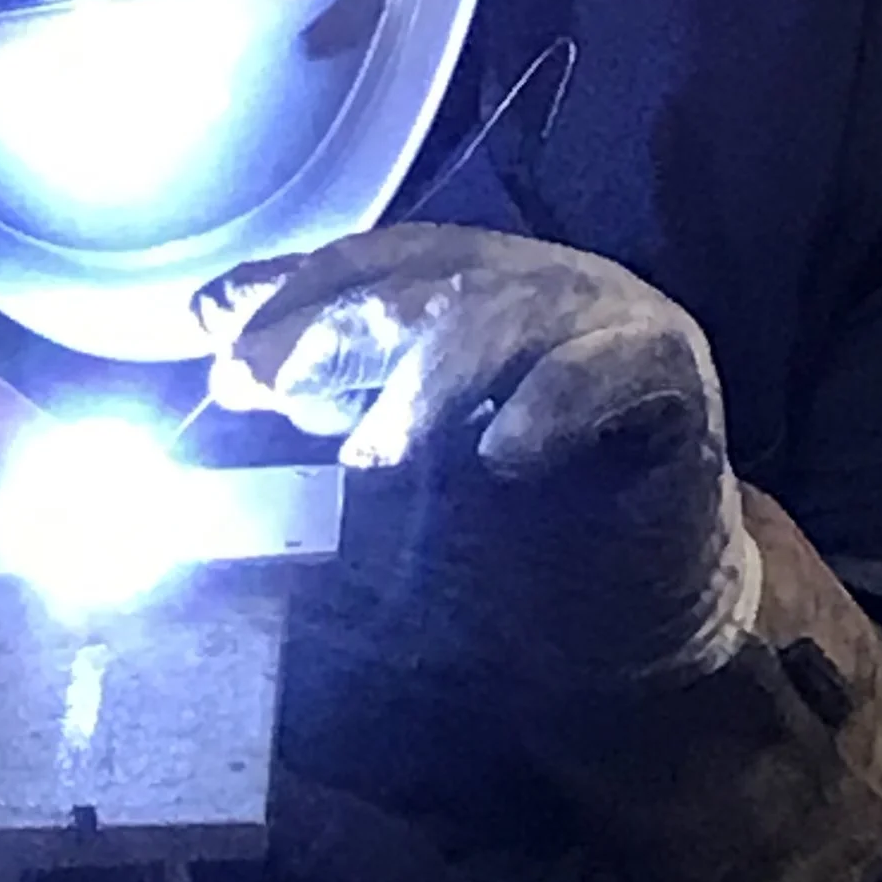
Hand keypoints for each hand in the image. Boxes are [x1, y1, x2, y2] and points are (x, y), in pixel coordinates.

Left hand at [200, 223, 760, 687]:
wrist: (641, 618)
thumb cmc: (506, 542)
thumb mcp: (391, 470)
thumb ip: (319, 400)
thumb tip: (210, 335)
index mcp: (464, 288)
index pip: (365, 263)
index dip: (286, 291)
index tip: (209, 332)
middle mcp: (533, 283)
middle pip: (422, 277)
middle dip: (329, 328)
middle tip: (255, 381)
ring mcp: (607, 318)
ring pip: (505, 311)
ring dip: (427, 380)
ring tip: (373, 455)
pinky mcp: (672, 376)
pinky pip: (609, 368)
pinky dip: (551, 407)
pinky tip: (504, 458)